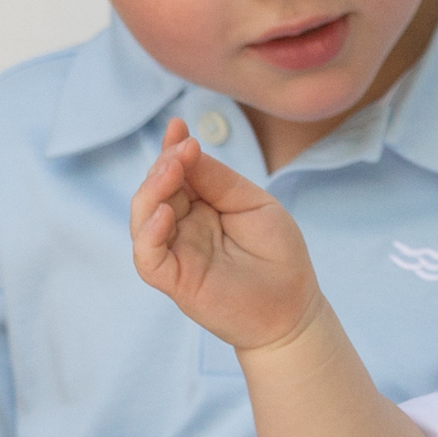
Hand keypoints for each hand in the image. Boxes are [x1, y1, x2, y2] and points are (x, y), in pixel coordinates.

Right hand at [130, 119, 320, 349]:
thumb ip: (219, 180)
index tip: (178, 127)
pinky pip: (148, 257)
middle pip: (156, 189)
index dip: (172, 149)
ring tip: (170, 170)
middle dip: (163, 165)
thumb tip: (187, 148)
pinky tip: (165, 213)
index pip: (176, 172)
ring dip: (151, 191)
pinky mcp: (174, 280)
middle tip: (181, 148)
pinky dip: (149, 233)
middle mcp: (183, 226)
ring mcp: (176, 252)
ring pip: (144, 218)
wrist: (294, 309)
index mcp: (201, 205)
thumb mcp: (253, 204)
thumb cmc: (278, 256)